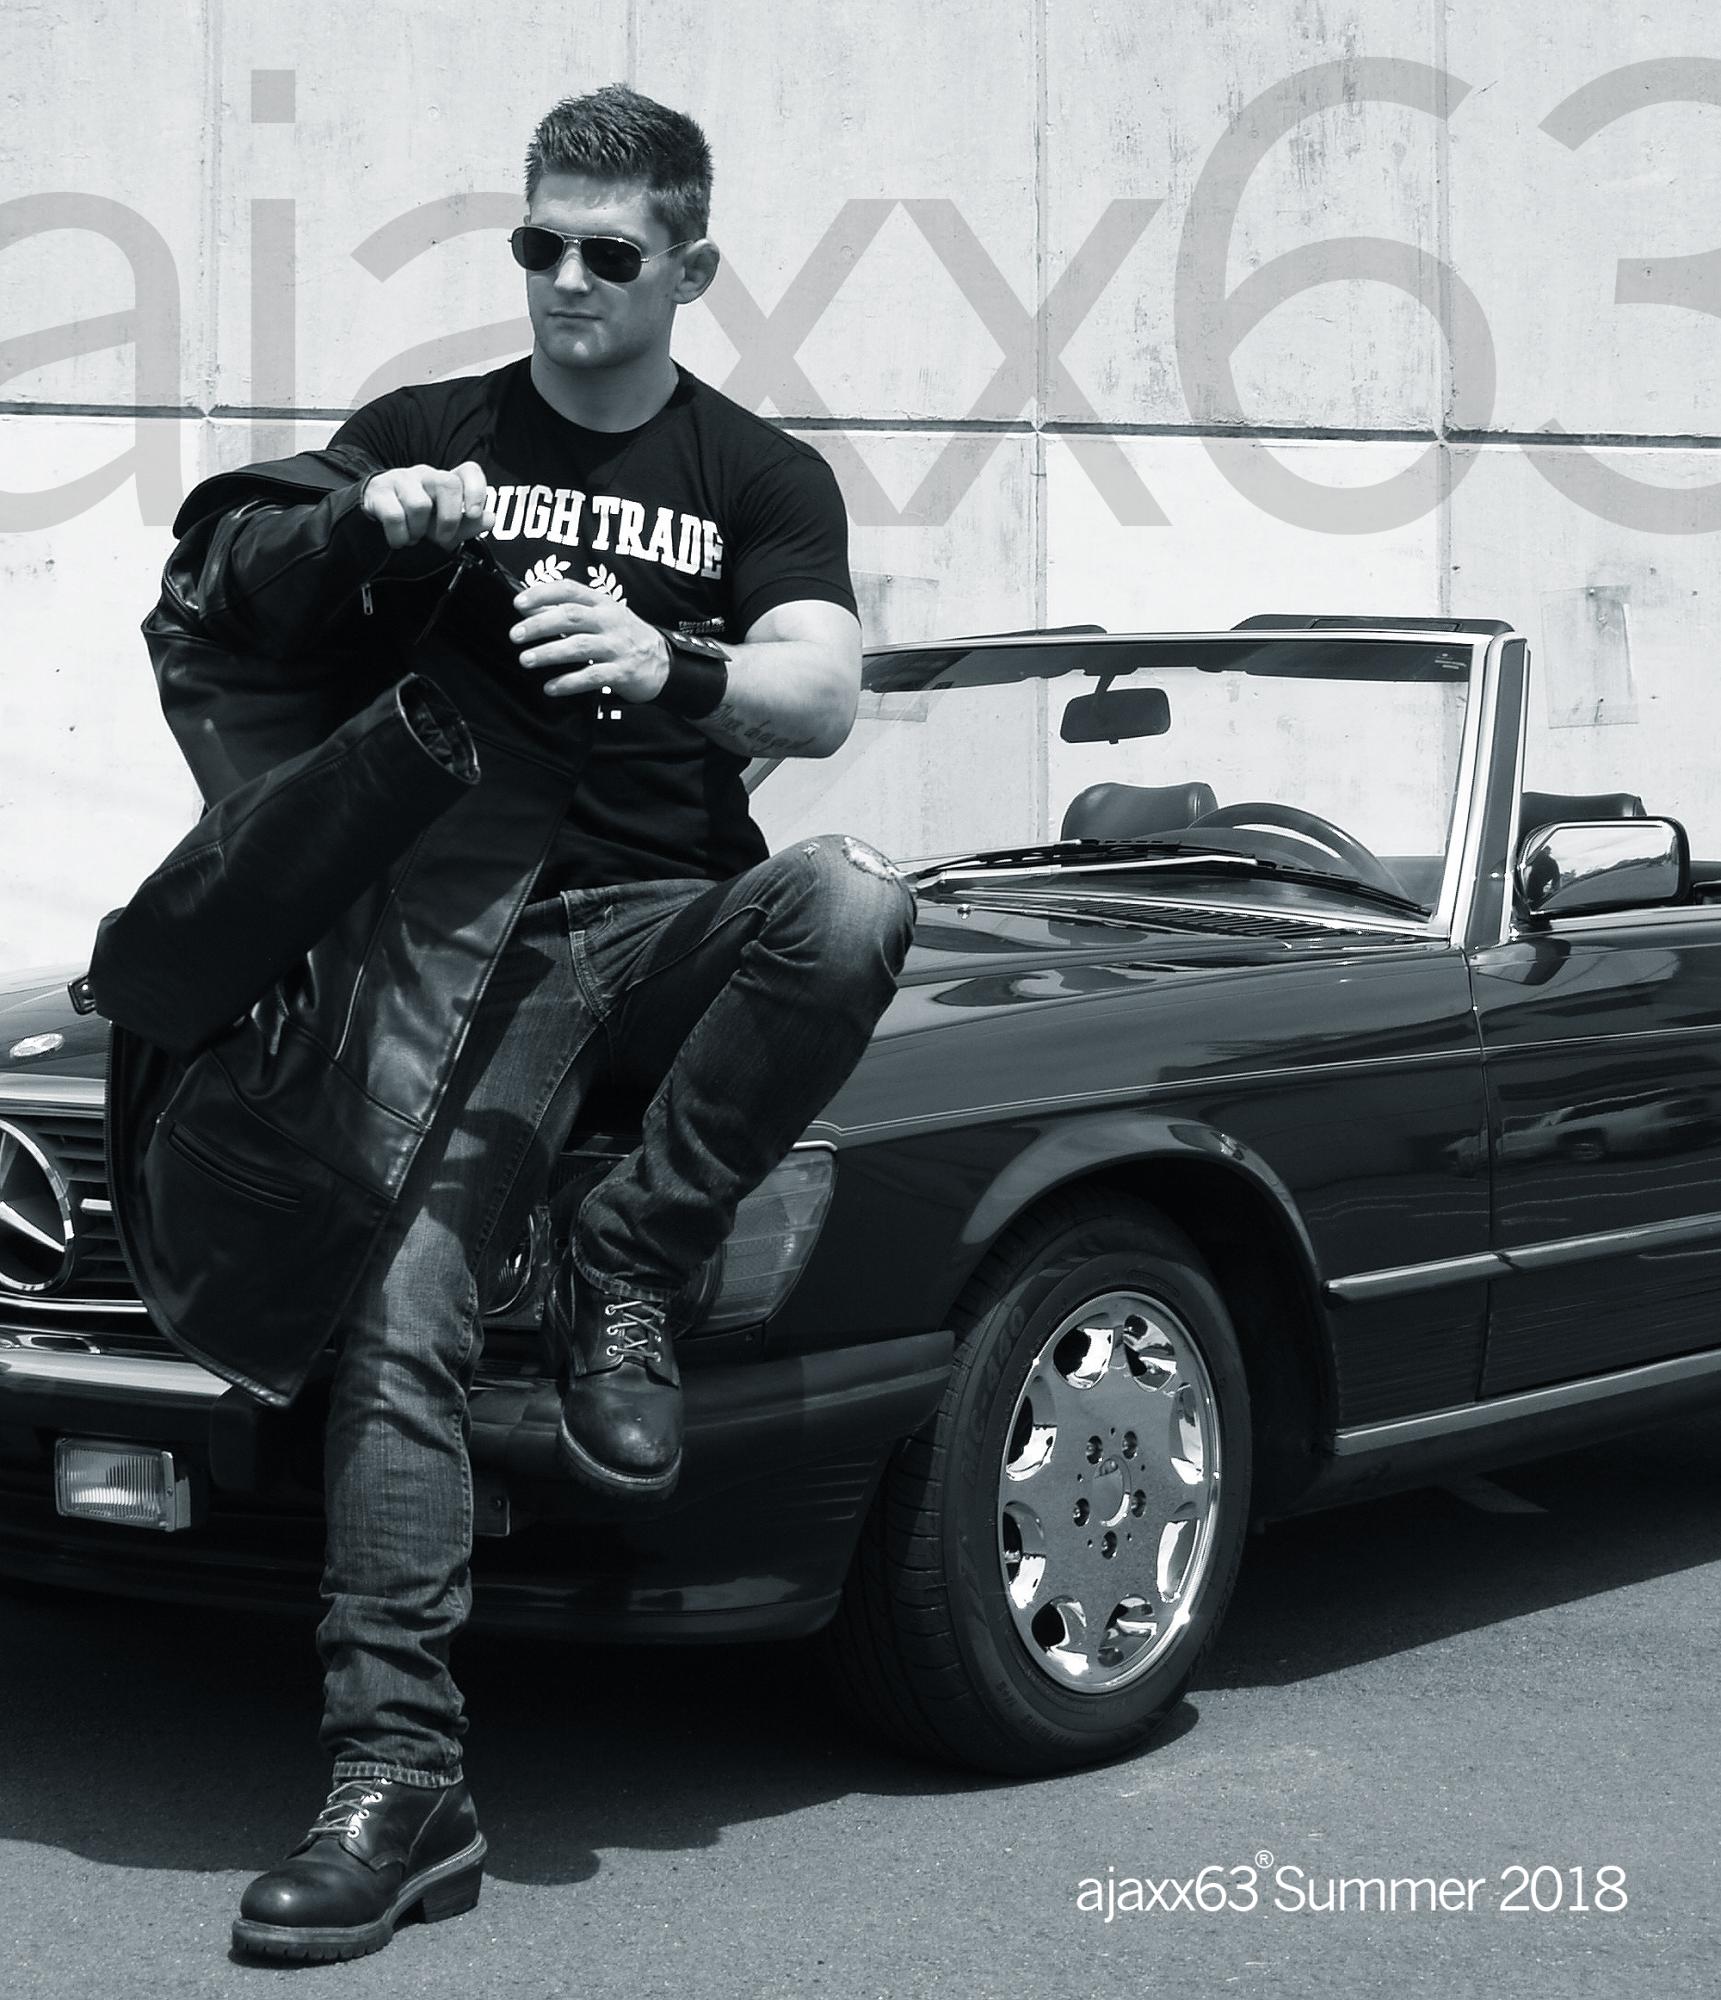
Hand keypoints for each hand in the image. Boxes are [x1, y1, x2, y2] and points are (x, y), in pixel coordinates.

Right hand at [360, 461, 494, 549]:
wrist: (375, 519)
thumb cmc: (417, 522)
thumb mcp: (445, 528)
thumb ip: (468, 525)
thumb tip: (490, 518)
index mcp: (447, 482)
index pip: (469, 471)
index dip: (476, 490)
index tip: (473, 513)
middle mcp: (426, 475)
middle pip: (447, 484)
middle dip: (448, 518)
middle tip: (442, 538)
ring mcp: (401, 479)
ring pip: (419, 504)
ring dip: (419, 531)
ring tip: (414, 537)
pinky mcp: (379, 491)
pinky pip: (395, 516)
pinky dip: (399, 536)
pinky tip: (399, 540)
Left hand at [509, 577, 670, 702]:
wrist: (663, 663)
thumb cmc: (624, 637)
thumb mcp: (604, 616)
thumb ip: (572, 612)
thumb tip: (531, 612)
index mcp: (602, 603)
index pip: (569, 590)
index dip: (542, 594)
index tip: (518, 604)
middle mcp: (610, 621)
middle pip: (571, 616)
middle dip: (539, 625)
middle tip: (516, 636)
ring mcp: (617, 647)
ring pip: (579, 646)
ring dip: (549, 653)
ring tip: (526, 660)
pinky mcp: (623, 672)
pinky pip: (592, 677)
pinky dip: (569, 682)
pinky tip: (550, 687)